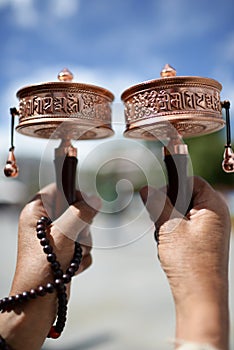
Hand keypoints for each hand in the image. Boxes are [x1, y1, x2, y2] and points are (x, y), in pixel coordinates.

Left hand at [0, 183, 100, 349]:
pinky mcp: (65, 251)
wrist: (39, 303)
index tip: (85, 204)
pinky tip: (70, 267)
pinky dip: (81, 257)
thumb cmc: (42, 267)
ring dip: (82, 245)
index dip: (74, 194)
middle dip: (81, 228)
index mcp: (37, 212)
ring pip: (84, 229)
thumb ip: (80, 213)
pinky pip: (84, 246)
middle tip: (72, 238)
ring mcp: (56, 237)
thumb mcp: (63, 235)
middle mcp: (45, 222)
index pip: (59, 188)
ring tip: (68, 257)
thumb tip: (96, 200)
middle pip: (76, 210)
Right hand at [140, 176, 230, 349]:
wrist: (199, 298)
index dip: (173, 184)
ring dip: (168, 221)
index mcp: (213, 206)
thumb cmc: (189, 263)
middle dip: (168, 206)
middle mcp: (215, 215)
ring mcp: (209, 229)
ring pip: (181, 212)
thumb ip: (157, 204)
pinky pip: (183, 227)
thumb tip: (145, 188)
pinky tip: (169, 247)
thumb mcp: (168, 228)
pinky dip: (172, 232)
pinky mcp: (203, 241)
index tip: (156, 193)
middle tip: (160, 221)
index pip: (192, 180)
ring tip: (166, 239)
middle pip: (186, 196)